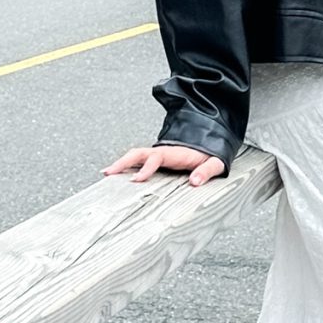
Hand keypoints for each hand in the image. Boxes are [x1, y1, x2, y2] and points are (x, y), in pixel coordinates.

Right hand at [104, 143, 226, 186]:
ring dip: (121, 163)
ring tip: (106, 174)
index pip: (156, 157)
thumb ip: (206, 171)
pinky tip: (117, 175)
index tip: (136, 180)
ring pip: (136, 155)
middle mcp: (165, 151)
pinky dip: (127, 166)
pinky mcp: (159, 159)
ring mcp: (160, 154)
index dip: (146, 168)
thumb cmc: (213, 154)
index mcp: (177, 153)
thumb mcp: (216, 162)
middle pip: (139, 153)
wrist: (214, 141)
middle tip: (108, 173)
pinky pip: (140, 161)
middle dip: (122, 162)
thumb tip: (194, 181)